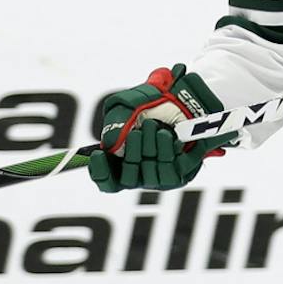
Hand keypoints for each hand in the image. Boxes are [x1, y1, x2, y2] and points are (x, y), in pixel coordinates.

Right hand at [85, 64, 228, 191]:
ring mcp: (159, 177)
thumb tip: (111, 144)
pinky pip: (170, 170)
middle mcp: (140, 174)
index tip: (98, 153)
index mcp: (122, 164)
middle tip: (135, 133)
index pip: (108, 182)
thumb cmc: (150, 107)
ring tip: (153, 125)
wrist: (184, 102)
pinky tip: (166, 134)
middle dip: (131, 153)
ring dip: (149, 148)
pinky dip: (166, 151)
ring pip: (150, 175)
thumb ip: (113, 126)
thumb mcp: (124, 110)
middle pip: (128, 179)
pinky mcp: (179, 174)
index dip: (100, 172)